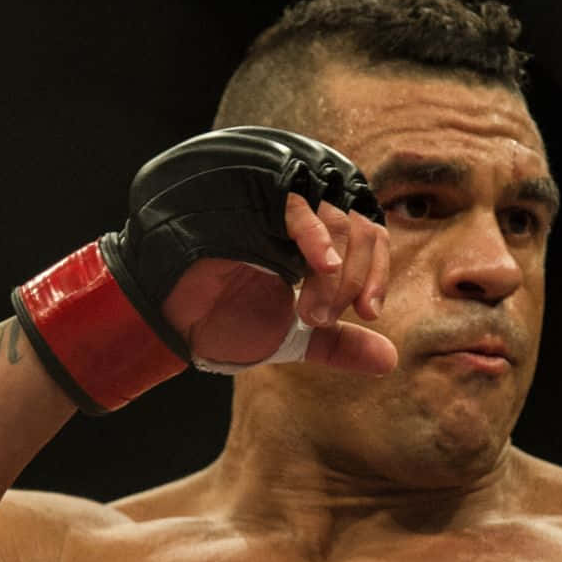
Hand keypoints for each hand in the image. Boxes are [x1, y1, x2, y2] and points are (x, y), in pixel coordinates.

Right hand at [163, 193, 395, 375]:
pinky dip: (315, 235)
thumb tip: (389, 360)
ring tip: (312, 314)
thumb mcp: (293, 337)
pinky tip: (321, 267)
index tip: (371, 312)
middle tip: (334, 318)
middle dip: (356, 277)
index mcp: (311, 238)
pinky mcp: (246, 200)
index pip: (367, 231)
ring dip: (334, 271)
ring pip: (332, 215)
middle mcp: (296, 216)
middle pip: (356, 222)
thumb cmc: (224, 323)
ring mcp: (271, 205)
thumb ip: (338, 344)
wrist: (172, 327)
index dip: (376, 269)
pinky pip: (293, 203)